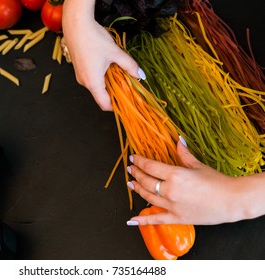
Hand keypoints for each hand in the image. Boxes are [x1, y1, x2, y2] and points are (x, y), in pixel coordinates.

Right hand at [62, 2, 142, 110]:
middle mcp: (84, 82)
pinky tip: (107, 64)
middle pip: (101, 95)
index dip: (116, 106)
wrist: (76, 24)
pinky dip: (101, 76)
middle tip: (126, 84)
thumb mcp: (115, 52)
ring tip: (117, 71)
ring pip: (96, 86)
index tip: (126, 102)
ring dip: (108, 82)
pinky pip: (91, 78)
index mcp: (93, 82)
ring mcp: (80, 76)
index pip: (104, 104)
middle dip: (114, 92)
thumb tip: (140, 75)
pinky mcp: (78, 69)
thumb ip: (129, 65)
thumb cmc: (93, 38)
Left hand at [126, 138, 243, 224]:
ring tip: (131, 183)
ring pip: (147, 197)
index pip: (150, 167)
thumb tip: (178, 140)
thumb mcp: (197, 165)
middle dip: (136, 174)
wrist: (232, 201)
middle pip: (146, 181)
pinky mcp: (176, 218)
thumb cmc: (217, 181)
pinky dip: (143, 221)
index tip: (133, 159)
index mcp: (174, 175)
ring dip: (137, 189)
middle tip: (131, 169)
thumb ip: (183, 154)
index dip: (139, 162)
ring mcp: (172, 206)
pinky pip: (156, 220)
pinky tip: (132, 220)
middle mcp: (169, 191)